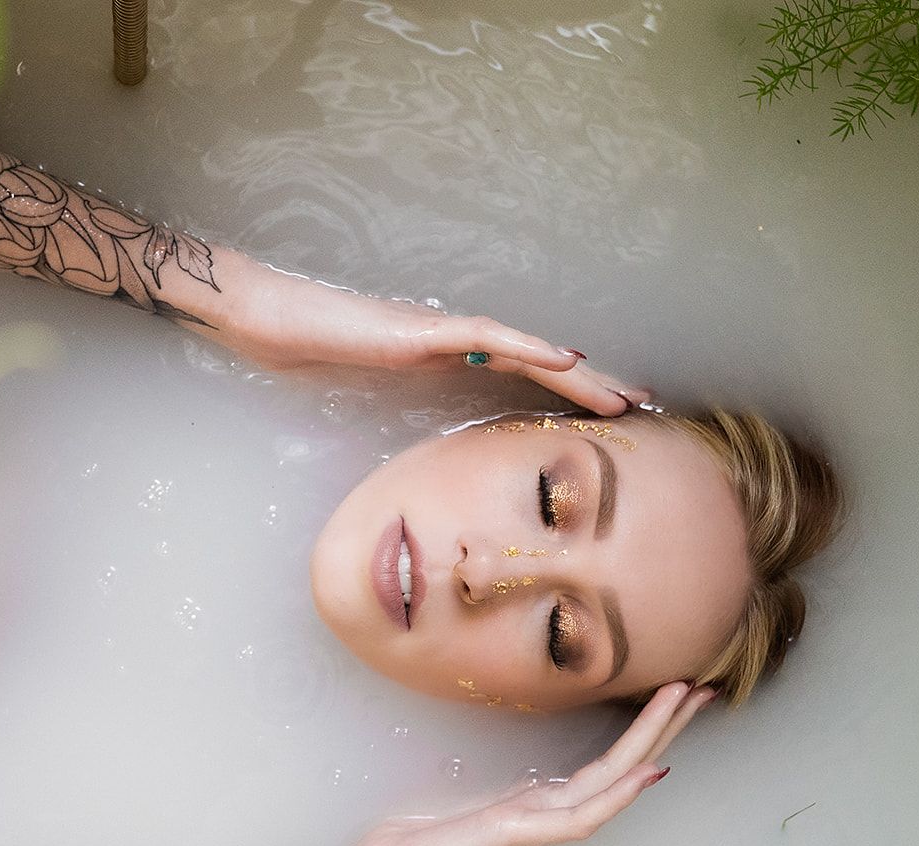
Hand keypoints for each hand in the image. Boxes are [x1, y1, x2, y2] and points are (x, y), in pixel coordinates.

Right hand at [224, 266, 651, 416]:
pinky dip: (529, 346)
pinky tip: (566, 357)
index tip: (612, 418)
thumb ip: (403, 409)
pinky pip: (486, 337)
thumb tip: (436, 454)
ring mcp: (442, 332)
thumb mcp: (368, 394)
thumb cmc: (311, 352)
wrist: (273, 318)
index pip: (522, 380)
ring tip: (624, 397)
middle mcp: (456, 342)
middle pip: (539, 366)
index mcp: (449, 359)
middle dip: (594, 388)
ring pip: (527, 352)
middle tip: (646, 407)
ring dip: (579, 375)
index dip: (569, 398)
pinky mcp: (422, 330)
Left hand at [327, 682, 714, 845]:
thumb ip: (491, 795)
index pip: (602, 765)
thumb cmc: (405, 845)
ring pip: (609, 782)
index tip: (673, 696)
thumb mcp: (454, 803)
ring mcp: (533, 828)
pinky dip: (615, 795)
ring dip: (651, 743)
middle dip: (663, 728)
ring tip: (686, 702)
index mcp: (534, 807)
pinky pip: (577, 815)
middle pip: (619, 767)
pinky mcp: (513, 835)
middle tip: (706, 690)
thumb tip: (513, 775)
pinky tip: (647, 772)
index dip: (641, 733)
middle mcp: (543, 818)